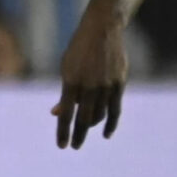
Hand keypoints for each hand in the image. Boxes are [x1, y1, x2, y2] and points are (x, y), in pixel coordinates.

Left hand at [53, 5, 127, 148]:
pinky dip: (110, 123)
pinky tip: (106, 133)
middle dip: (78, 135)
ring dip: (91, 128)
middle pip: (84, 118)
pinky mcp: (119, 83)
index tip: (61, 146)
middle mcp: (90, 85)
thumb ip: (65, 92)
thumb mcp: (66, 69)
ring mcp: (106, 85)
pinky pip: (115, 109)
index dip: (64, 131)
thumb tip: (57, 113)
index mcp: (71, 81)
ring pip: (99, 115)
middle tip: (73, 147)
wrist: (102, 30)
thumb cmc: (78, 51)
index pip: (67, 113)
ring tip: (82, 136)